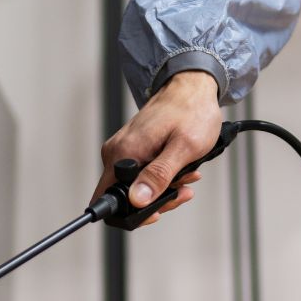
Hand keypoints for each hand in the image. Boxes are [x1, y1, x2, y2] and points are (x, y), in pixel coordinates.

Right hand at [91, 70, 222, 227]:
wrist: (192, 87)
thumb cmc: (192, 111)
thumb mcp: (183, 148)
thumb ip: (159, 176)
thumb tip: (138, 200)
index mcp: (124, 153)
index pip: (108, 201)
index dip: (133, 214)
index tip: (158, 211)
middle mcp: (117, 152)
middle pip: (126, 198)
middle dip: (158, 200)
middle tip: (182, 189)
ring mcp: (124, 149)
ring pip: (137, 187)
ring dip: (165, 188)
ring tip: (187, 175)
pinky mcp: (132, 148)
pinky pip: (142, 173)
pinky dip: (163, 176)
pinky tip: (181, 169)